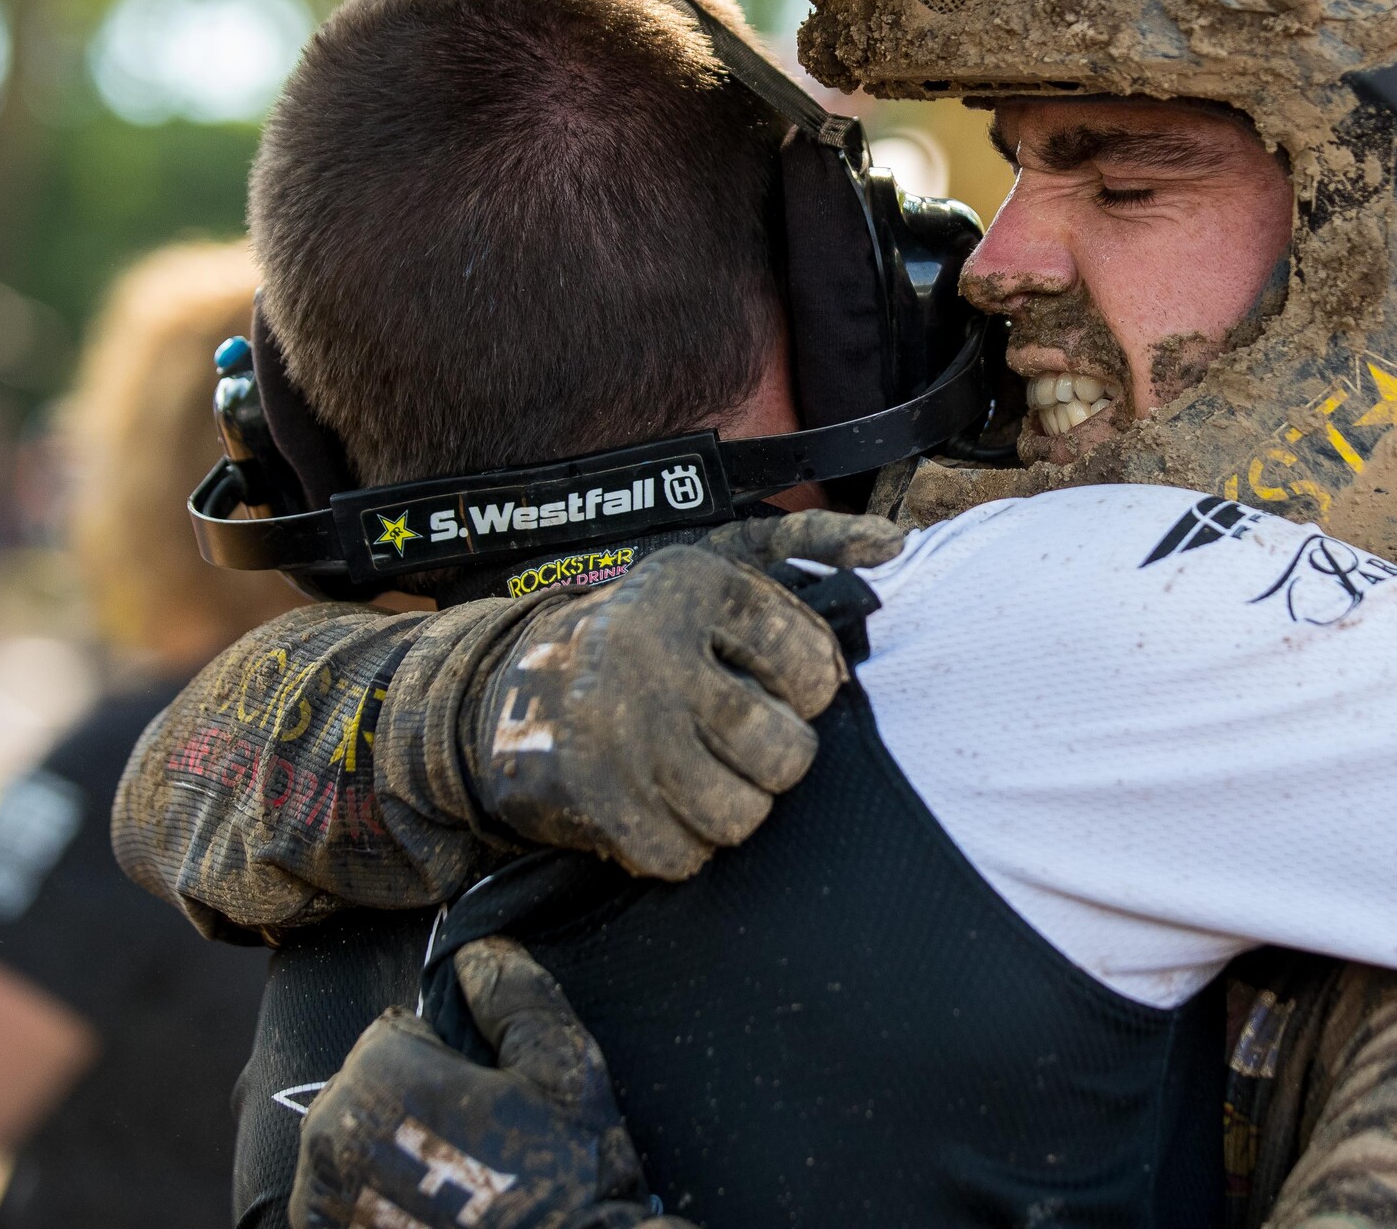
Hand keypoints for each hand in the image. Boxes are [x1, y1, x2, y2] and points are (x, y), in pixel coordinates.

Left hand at [292, 937, 689, 1228]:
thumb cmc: (566, 1181)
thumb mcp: (566, 1072)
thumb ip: (516, 996)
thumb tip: (476, 948)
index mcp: (380, 1082)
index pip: (390, 1034)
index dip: (444, 1058)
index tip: (483, 1098)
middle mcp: (328, 1144)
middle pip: (361, 1089)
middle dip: (407, 1102)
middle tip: (474, 1145)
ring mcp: (321, 1206)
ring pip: (345, 1146)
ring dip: (385, 1154)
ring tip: (453, 1185)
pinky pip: (339, 1202)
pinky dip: (373, 1203)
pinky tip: (427, 1216)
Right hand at [470, 519, 896, 878]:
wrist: (500, 695)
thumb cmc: (643, 635)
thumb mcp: (713, 568)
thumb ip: (809, 542)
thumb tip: (896, 541)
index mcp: (690, 583)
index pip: (813, 666)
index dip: (805, 692)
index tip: (770, 686)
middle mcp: (649, 647)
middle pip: (786, 754)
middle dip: (773, 762)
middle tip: (735, 742)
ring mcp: (614, 725)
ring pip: (741, 816)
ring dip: (729, 809)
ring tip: (697, 773)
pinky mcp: (587, 793)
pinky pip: (682, 856)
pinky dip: (677, 845)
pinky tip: (653, 802)